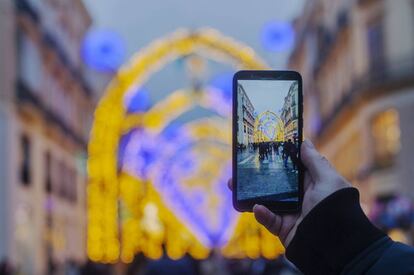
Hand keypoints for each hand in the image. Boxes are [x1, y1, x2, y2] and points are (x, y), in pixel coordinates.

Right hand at [228, 140, 350, 247]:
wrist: (335, 244)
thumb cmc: (335, 208)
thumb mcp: (328, 180)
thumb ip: (315, 162)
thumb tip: (304, 142)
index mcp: (310, 183)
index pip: (290, 168)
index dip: (276, 159)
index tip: (260, 149)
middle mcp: (298, 197)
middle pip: (273, 183)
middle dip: (256, 176)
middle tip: (240, 167)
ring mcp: (289, 212)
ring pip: (265, 200)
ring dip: (249, 193)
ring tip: (233, 184)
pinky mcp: (283, 227)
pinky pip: (268, 219)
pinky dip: (261, 213)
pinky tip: (256, 207)